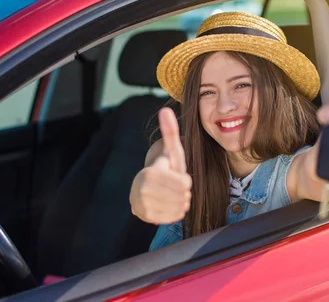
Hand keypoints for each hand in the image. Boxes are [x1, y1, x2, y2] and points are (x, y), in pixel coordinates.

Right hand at [130, 108, 191, 223]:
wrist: (146, 189)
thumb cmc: (164, 168)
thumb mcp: (171, 151)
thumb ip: (170, 132)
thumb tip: (166, 109)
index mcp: (150, 173)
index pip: (183, 184)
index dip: (186, 182)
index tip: (182, 179)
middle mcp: (142, 190)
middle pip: (182, 197)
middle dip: (184, 193)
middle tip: (178, 189)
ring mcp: (142, 205)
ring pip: (179, 209)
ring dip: (181, 203)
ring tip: (175, 196)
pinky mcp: (144, 217)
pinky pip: (172, 218)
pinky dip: (176, 213)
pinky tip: (171, 205)